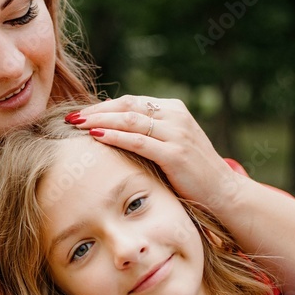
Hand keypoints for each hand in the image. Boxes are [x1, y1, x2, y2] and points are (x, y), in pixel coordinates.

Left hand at [70, 96, 243, 212]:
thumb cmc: (190, 173)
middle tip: (70, 116)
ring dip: (100, 120)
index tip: (80, 114)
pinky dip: (115, 137)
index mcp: (173, 110)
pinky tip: (96, 137)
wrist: (223, 193)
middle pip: (127, 106)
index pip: (130, 101)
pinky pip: (138, 141)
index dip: (102, 107)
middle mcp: (176, 116)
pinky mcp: (176, 154)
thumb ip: (146, 134)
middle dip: (96, 111)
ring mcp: (177, 133)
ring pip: (130, 120)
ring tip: (76, 124)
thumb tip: (110, 127)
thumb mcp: (169, 146)